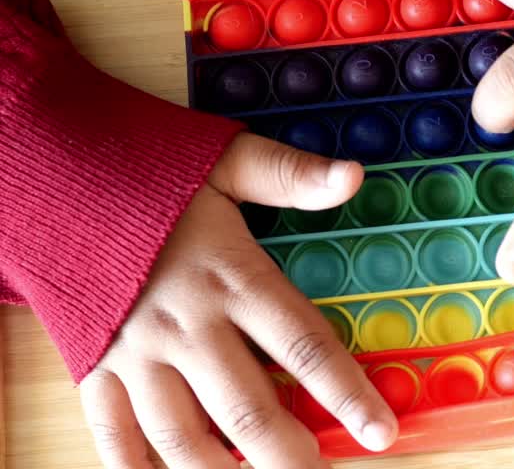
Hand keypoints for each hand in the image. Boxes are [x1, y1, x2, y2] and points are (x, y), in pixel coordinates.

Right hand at [78, 134, 397, 468]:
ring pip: (183, 437)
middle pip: (247, 409)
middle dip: (289, 454)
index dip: (347, 394)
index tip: (380, 431)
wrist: (47, 174)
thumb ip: (290, 176)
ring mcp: (134, 354)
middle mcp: (185, 325)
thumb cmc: (143, 171)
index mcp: (229, 276)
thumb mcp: (224, 161)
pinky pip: (115, 436)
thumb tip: (353, 177)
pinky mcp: (93, 368)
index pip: (303, 345)